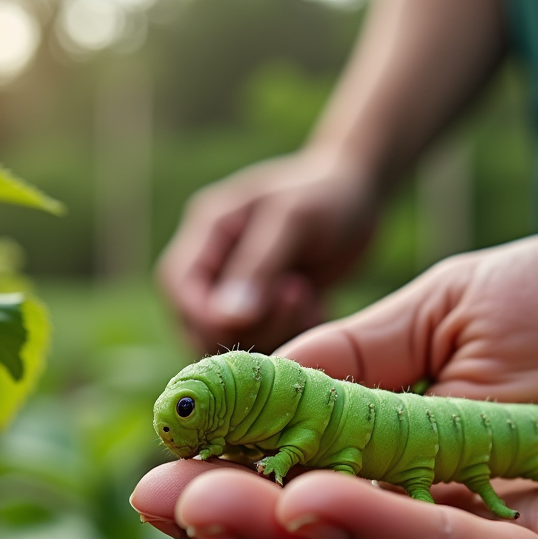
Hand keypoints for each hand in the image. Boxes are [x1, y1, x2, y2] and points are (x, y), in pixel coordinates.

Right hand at [156, 151, 378, 354]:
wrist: (358, 195)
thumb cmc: (326, 194)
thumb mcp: (294, 218)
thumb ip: (259, 265)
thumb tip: (228, 318)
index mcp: (207, 232)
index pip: (179, 287)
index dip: (206, 316)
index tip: (254, 316)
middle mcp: (214, 265)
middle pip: (199, 323)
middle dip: (249, 325)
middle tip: (298, 295)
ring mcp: (237, 291)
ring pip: (233, 341)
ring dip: (275, 332)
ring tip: (309, 298)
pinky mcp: (264, 311)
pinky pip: (264, 344)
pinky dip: (291, 337)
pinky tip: (316, 309)